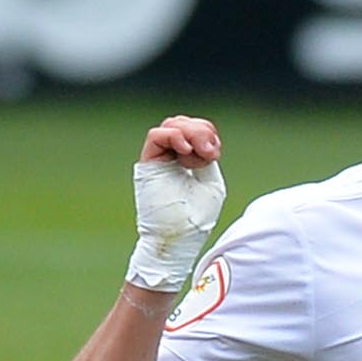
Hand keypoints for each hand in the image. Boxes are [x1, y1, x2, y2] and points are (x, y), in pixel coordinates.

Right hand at [127, 115, 224, 293]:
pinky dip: (173, 137)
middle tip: (210, 153)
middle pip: (183, 122)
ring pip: (171, 125)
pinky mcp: (147, 165)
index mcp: (185, 161)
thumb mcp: (211, 181)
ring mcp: (158, 160)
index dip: (208, 133)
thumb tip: (201, 137)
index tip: (214, 154)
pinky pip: (156, 136)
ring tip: (199, 154)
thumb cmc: (196, 218)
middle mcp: (170, 158)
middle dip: (201, 131)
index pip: (194, 129)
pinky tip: (186, 151)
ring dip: (191, 133)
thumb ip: (205, 156)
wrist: (179, 238)